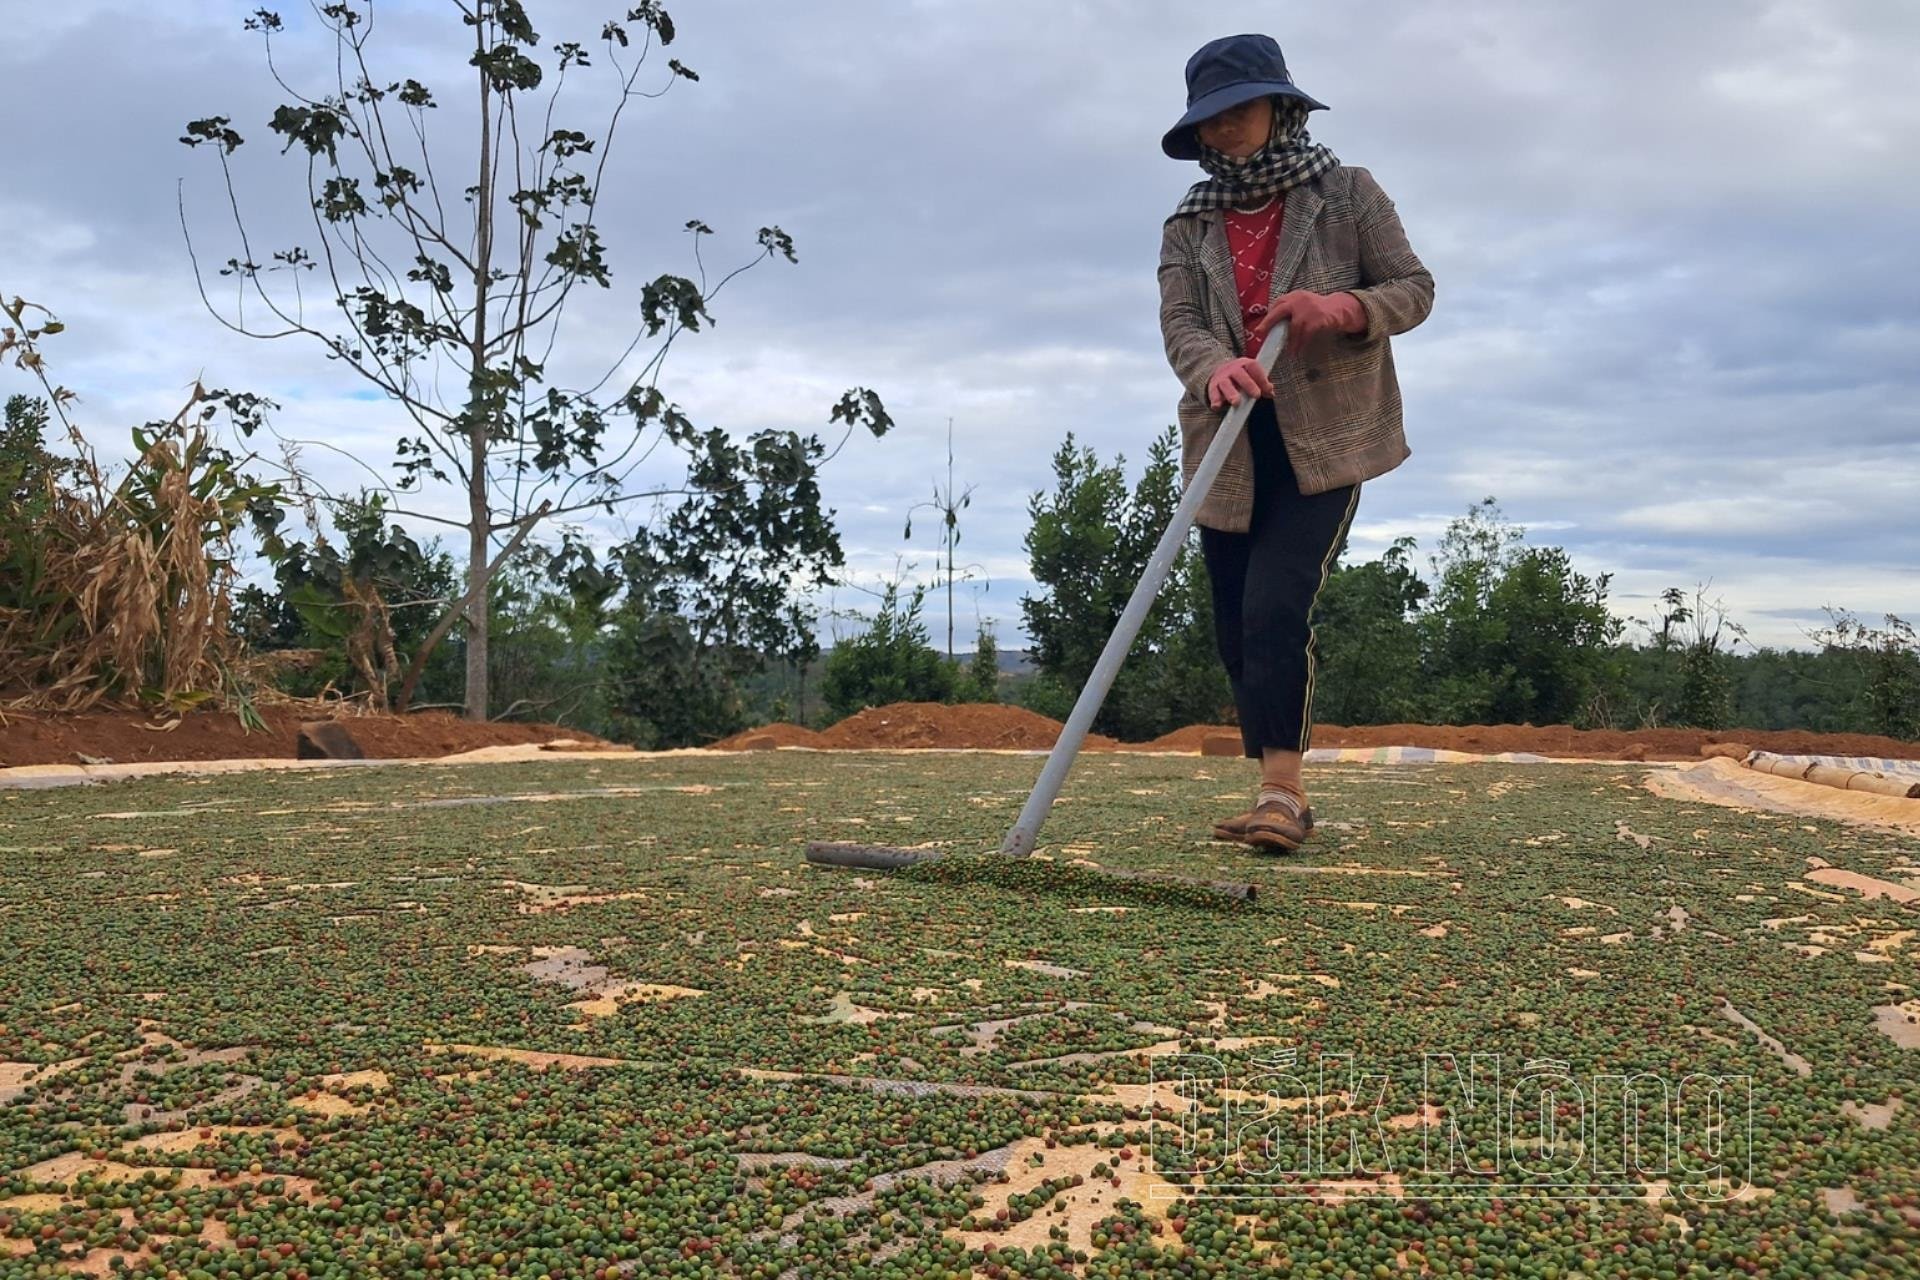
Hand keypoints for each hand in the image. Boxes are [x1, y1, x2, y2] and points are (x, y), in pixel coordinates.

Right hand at [1206, 356, 1275, 408]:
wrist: (1219, 371)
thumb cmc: (1240, 376)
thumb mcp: (1251, 376)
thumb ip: (1261, 384)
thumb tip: (1271, 393)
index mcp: (1244, 364)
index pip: (1253, 367)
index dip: (1261, 378)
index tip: (1268, 389)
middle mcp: (1232, 369)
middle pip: (1240, 375)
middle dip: (1249, 385)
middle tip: (1256, 395)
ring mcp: (1222, 378)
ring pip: (1226, 384)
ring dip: (1231, 394)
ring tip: (1236, 403)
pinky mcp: (1213, 387)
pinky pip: (1213, 393)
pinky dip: (1215, 400)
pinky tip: (1217, 407)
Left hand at [1251, 290, 1366, 355]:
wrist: (1340, 309)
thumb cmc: (1318, 311)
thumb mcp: (1303, 305)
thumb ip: (1290, 312)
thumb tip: (1271, 327)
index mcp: (1295, 295)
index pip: (1278, 304)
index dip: (1269, 316)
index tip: (1261, 328)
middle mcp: (1300, 299)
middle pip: (1279, 310)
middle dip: (1268, 322)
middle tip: (1259, 332)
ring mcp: (1309, 308)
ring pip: (1294, 328)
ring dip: (1290, 342)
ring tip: (1290, 352)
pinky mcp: (1317, 318)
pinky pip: (1305, 335)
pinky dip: (1300, 344)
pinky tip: (1298, 351)